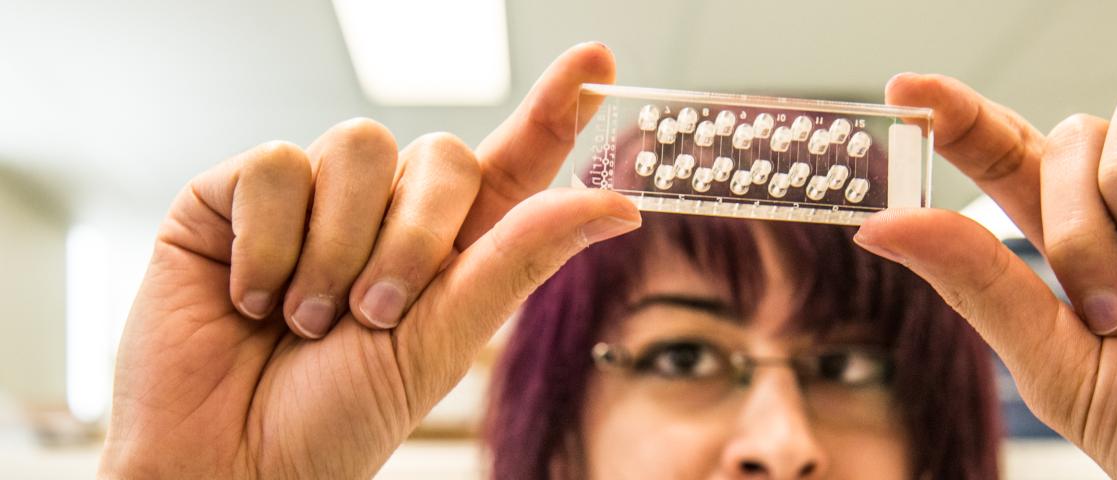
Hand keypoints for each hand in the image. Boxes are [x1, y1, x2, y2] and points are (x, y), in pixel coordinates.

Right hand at [100, 43, 640, 478]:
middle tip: (376, 316)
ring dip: (339, 247)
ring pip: (357, 146)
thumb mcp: (444, 341)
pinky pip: (273, 165)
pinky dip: (269, 241)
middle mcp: (386, 213)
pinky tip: (251, 298)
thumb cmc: (339, 417)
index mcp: (453, 249)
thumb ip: (520, 258)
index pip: (514, 161)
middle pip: (441, 153)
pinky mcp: (233, 199)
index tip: (596, 60)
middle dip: (417, 238)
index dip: (555, 109)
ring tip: (306, 321)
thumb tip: (618, 206)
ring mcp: (311, 200)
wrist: (231, 463)